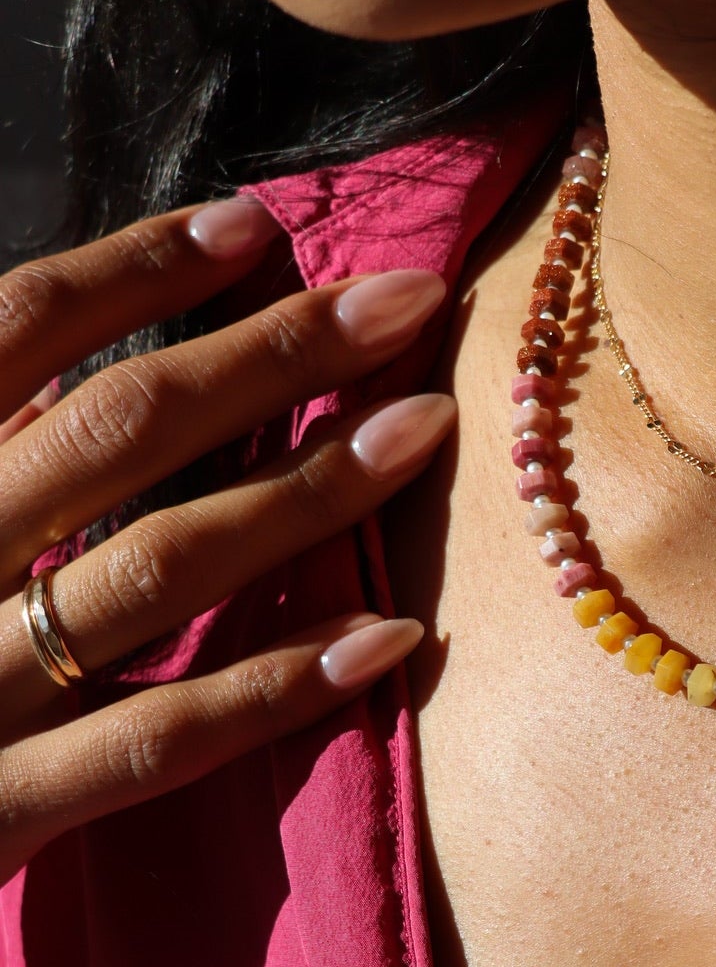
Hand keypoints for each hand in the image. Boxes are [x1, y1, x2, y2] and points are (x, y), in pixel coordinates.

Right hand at [0, 199, 456, 887]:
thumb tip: (74, 373)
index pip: (7, 331)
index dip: (134, 272)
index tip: (258, 224)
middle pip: (114, 430)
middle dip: (269, 353)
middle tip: (405, 297)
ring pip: (157, 569)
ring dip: (304, 493)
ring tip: (424, 429)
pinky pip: (159, 742)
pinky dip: (277, 687)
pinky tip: (391, 636)